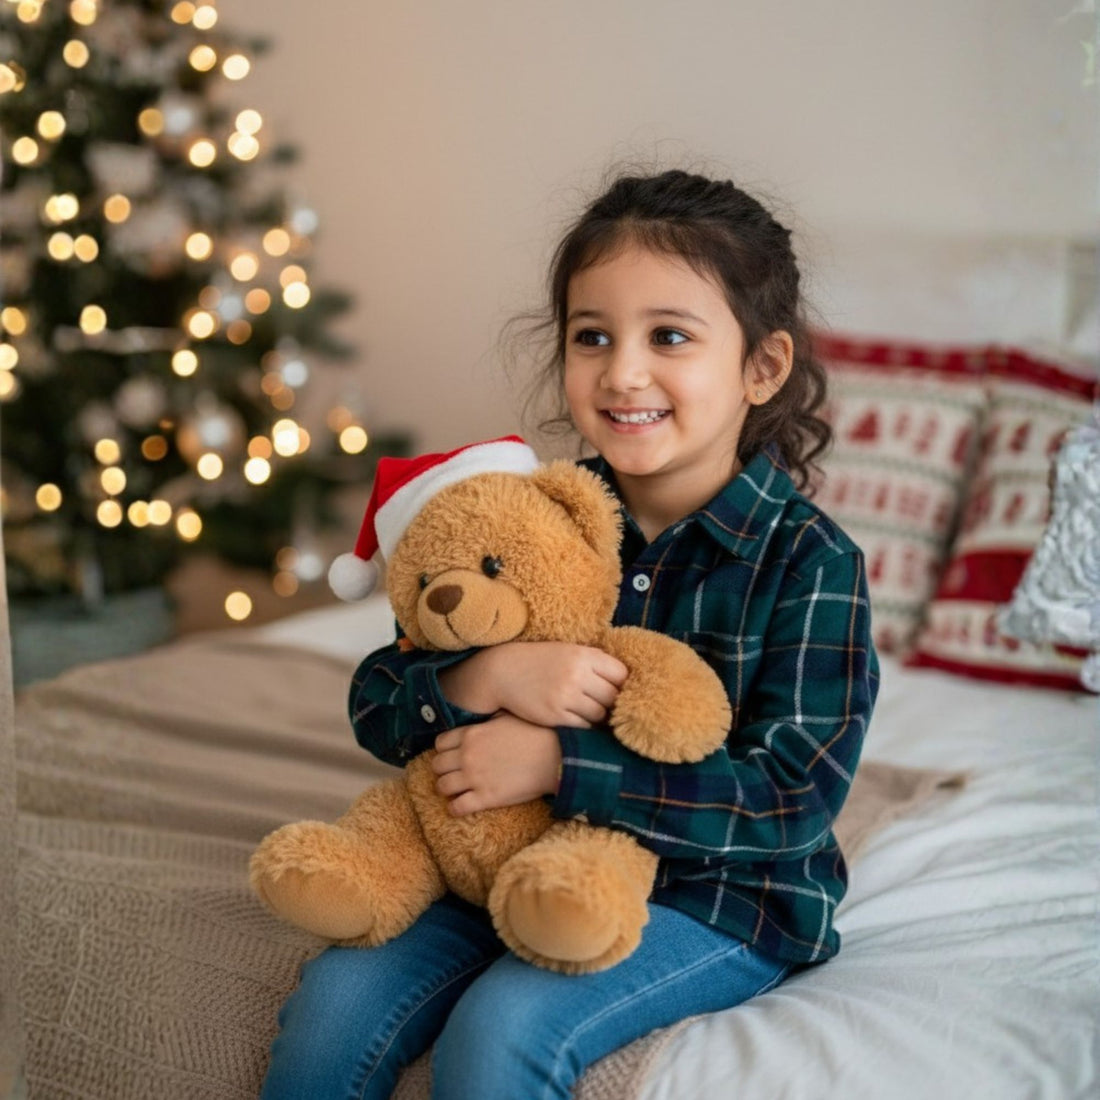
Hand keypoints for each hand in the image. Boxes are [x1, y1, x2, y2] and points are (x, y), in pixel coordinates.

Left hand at [431, 714, 561, 815]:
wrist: (555, 757)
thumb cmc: (535, 734)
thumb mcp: (506, 717)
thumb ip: (486, 722)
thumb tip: (480, 723)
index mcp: (471, 734)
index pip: (440, 744)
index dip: (444, 750)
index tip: (452, 755)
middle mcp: (467, 756)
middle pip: (437, 766)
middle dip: (443, 770)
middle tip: (454, 773)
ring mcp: (474, 778)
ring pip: (442, 787)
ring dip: (447, 789)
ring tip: (457, 790)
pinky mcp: (485, 798)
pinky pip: (456, 807)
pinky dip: (455, 808)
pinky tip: (462, 805)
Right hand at [438, 641, 626, 727]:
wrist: (503, 671)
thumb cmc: (540, 661)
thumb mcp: (568, 651)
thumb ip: (594, 662)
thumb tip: (626, 681)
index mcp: (583, 655)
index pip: (621, 674)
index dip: (623, 684)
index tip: (619, 689)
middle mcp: (576, 674)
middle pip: (613, 697)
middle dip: (613, 703)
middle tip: (607, 705)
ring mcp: (565, 696)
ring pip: (600, 714)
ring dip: (599, 716)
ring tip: (591, 711)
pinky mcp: (555, 715)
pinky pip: (583, 726)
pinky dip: (584, 725)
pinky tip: (577, 718)